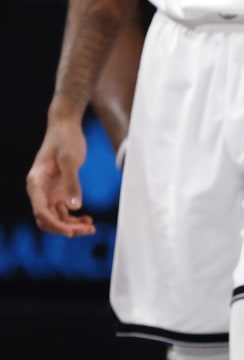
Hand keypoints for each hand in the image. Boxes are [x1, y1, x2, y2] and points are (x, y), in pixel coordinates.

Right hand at [26, 110, 93, 236]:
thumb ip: (72, 183)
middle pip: (47, 219)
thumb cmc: (66, 140)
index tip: (71, 232)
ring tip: (90, 227)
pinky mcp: (57, 190)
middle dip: (64, 228)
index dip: (55, 225)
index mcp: (36, 183)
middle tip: (88, 230)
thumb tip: (74, 207)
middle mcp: (38, 190)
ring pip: (55, 217)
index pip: (41, 212)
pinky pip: (62, 210)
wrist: (65, 126)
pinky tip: (87, 220)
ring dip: (70, 225)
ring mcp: (47, 191)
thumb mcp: (70, 160)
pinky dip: (73, 217)